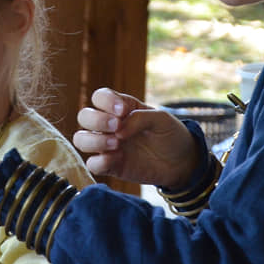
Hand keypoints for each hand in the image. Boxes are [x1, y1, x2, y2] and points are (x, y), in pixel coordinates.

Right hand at [73, 88, 200, 188]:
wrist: (183, 162)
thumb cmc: (171, 135)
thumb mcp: (162, 119)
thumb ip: (139, 118)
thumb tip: (118, 130)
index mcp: (121, 108)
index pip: (100, 97)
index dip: (106, 101)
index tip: (123, 111)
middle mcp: (110, 125)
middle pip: (84, 116)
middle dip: (97, 120)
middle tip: (117, 126)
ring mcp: (108, 146)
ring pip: (81, 139)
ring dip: (94, 140)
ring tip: (116, 143)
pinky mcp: (111, 166)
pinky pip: (92, 164)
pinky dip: (100, 161)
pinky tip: (118, 158)